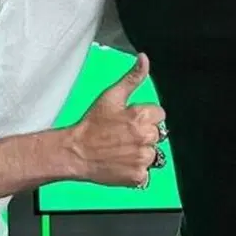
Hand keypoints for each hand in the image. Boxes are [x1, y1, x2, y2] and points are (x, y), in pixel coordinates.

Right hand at [67, 54, 166, 187]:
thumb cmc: (92, 124)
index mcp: (142, 116)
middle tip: (122, 136)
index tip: (129, 120)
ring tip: (121, 150)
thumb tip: (144, 59)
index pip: (159, 115)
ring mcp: (142, 159)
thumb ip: (132, 78)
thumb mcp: (111, 96)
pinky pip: (145, 172)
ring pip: (153, 154)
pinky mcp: (138, 176)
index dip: (144, 116)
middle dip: (143, 134)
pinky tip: (121, 162)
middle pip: (157, 134)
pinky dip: (135, 170)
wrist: (76, 152)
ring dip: (140, 153)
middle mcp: (146, 137)